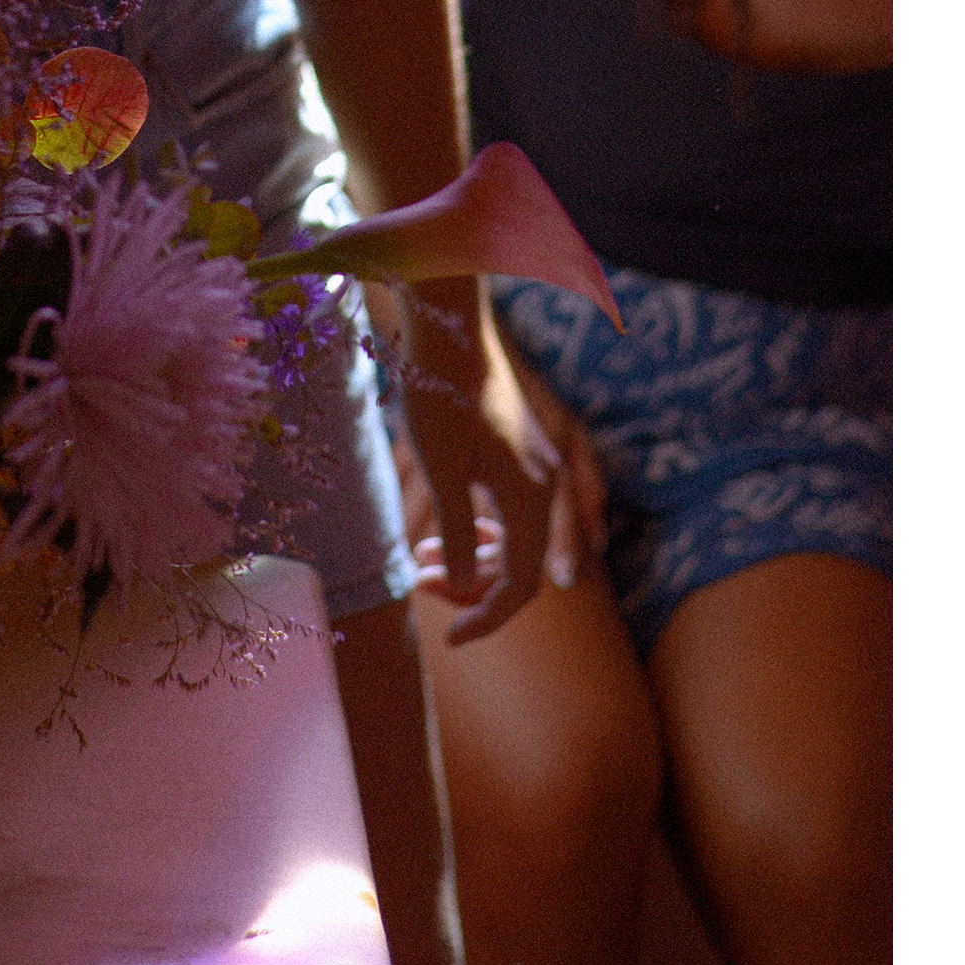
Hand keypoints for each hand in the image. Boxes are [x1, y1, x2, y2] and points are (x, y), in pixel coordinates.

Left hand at [389, 279, 560, 644]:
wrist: (448, 327)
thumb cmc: (438, 393)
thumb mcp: (441, 469)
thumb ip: (460, 532)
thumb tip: (464, 586)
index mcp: (529, 494)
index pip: (521, 583)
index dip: (488, 616)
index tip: (451, 637)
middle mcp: (543, 484)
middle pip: (520, 565)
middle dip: (473, 587)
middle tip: (421, 585)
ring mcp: (534, 467)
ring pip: (513, 538)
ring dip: (472, 559)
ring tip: (421, 560)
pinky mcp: (519, 453)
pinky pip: (509, 511)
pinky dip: (479, 530)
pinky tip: (439, 535)